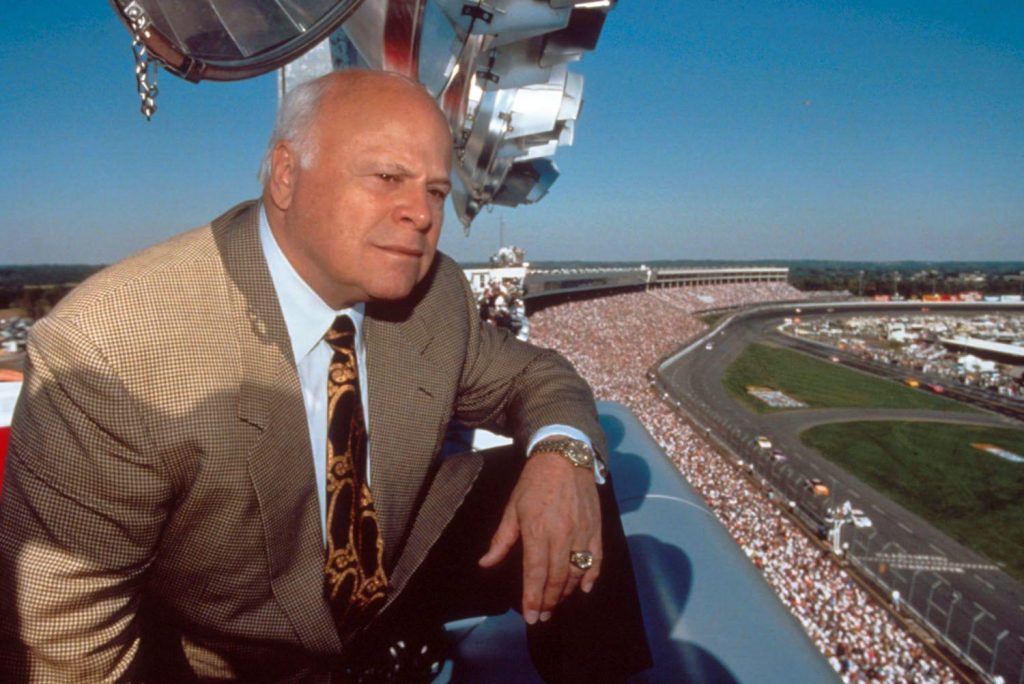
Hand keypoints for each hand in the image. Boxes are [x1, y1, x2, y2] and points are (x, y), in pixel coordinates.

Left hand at [478, 451, 601, 624]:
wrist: (565, 457)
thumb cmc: (534, 482)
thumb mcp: (512, 507)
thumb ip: (501, 540)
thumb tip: (485, 564)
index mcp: (537, 529)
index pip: (535, 573)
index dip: (532, 598)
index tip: (530, 617)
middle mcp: (561, 534)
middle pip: (556, 578)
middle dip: (548, 601)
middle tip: (542, 616)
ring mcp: (581, 532)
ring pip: (576, 572)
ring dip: (566, 592)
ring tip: (556, 603)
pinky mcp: (596, 528)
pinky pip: (596, 559)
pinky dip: (591, 576)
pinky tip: (584, 588)